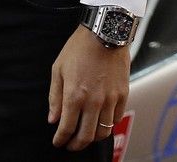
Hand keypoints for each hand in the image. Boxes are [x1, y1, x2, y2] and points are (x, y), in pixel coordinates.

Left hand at [48, 25, 130, 150]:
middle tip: (71, 145)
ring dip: (93, 138)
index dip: (61, 139)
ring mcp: (111, 99)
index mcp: (75, 95)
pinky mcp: (123, 94)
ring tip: (86, 135)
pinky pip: (116, 119)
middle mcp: (94, 101)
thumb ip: (55, 97)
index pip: (67, 128)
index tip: (58, 142)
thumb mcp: (58, 69)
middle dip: (76, 145)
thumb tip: (53, 119)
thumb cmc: (79, 48)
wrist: (104, 33)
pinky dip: (108, 125)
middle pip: (86, 136)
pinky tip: (100, 122)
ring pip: (104, 132)